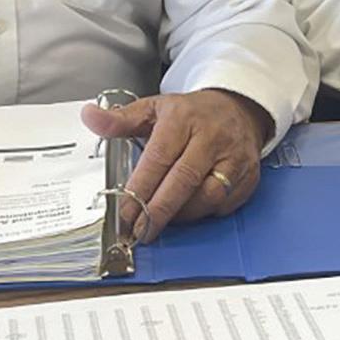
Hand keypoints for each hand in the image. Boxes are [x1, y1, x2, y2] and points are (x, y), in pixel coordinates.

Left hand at [80, 88, 273, 242]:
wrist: (238, 108)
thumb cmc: (191, 114)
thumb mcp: (154, 109)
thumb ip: (120, 119)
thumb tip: (90, 116)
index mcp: (183, 118)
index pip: (159, 158)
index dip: (140, 189)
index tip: (124, 212)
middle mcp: (211, 137)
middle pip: (183, 181)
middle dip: (157, 211)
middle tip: (139, 230)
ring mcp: (234, 157)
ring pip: (207, 197)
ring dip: (181, 215)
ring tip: (161, 220)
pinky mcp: (249, 176)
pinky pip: (224, 205)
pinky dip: (205, 213)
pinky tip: (189, 211)